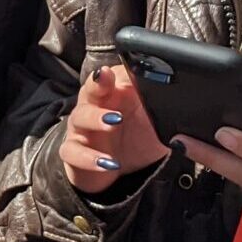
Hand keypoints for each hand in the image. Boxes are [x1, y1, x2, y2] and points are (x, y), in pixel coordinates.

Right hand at [59, 64, 166, 194]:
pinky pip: (74, 153)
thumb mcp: (152, 120)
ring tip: (114, 123)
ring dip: (95, 118)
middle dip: (96, 85)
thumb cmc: (135, 137)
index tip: (112, 71)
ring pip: (80, 118)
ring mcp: (80, 130)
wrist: (122, 171)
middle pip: (88, 90)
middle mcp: (92, 107)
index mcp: (111, 94)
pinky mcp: (74, 153)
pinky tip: (108, 163)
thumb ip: (156, 102)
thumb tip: (168, 85)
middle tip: (107, 81)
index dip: (108, 73)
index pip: (107, 77)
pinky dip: (89, 158)